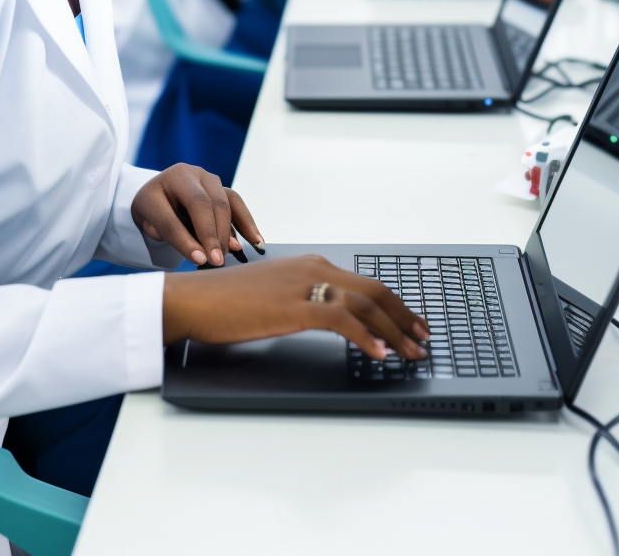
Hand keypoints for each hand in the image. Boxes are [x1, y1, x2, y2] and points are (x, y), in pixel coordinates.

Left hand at [132, 163, 262, 266]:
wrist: (160, 192)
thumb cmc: (154, 213)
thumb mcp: (151, 225)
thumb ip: (172, 236)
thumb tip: (204, 254)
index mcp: (155, 187)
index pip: (170, 217)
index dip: (184, 241)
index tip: (199, 261)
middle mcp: (183, 174)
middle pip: (201, 204)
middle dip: (211, 235)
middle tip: (216, 261)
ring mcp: (204, 177)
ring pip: (222, 200)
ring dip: (228, 230)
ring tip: (231, 254)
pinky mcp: (219, 186)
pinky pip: (235, 201)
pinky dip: (246, 221)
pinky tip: (256, 241)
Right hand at [162, 254, 429, 358]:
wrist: (196, 299)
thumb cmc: (227, 302)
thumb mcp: (273, 296)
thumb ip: (302, 300)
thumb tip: (327, 317)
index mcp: (309, 264)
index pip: (364, 281)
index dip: (393, 303)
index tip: (410, 322)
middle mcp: (313, 268)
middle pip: (373, 289)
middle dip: (404, 316)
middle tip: (422, 338)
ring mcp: (305, 285)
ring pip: (365, 303)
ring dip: (394, 330)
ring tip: (410, 352)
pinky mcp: (295, 306)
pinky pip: (342, 320)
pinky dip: (366, 337)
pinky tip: (378, 354)